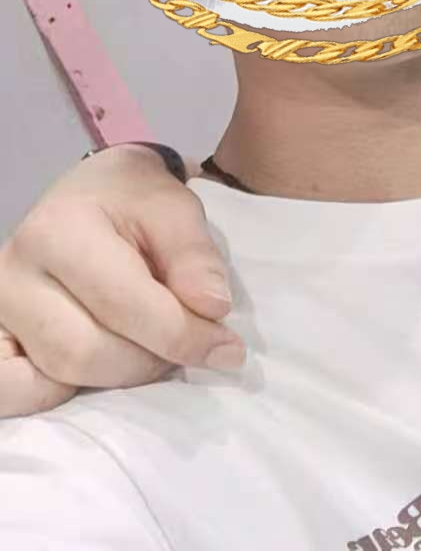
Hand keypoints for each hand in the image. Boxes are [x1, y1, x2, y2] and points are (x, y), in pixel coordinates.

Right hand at [0, 145, 244, 416]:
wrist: (90, 194)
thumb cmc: (133, 201)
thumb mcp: (174, 207)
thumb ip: (194, 255)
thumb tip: (213, 309)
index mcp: (59, 230)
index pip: (123, 303)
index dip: (182, 334)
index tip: (227, 349)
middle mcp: (13, 272)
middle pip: (85, 352)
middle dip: (150, 360)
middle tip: (189, 346)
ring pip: (58, 376)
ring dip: (119, 378)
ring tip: (150, 348)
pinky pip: (12, 393)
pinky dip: (57, 397)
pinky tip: (98, 373)